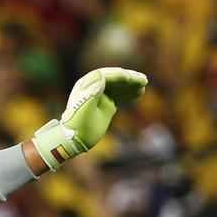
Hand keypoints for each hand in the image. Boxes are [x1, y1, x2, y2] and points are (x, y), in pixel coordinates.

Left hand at [32, 67, 147, 170]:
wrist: (72, 141)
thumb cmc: (79, 126)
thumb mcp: (86, 108)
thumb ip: (93, 91)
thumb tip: (101, 75)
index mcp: (87, 85)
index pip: (106, 76)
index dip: (121, 76)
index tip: (134, 79)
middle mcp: (93, 87)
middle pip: (114, 79)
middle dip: (129, 79)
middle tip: (144, 80)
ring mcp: (99, 96)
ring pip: (118, 87)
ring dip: (130, 86)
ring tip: (143, 87)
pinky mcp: (104, 105)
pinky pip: (118, 96)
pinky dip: (128, 95)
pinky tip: (138, 94)